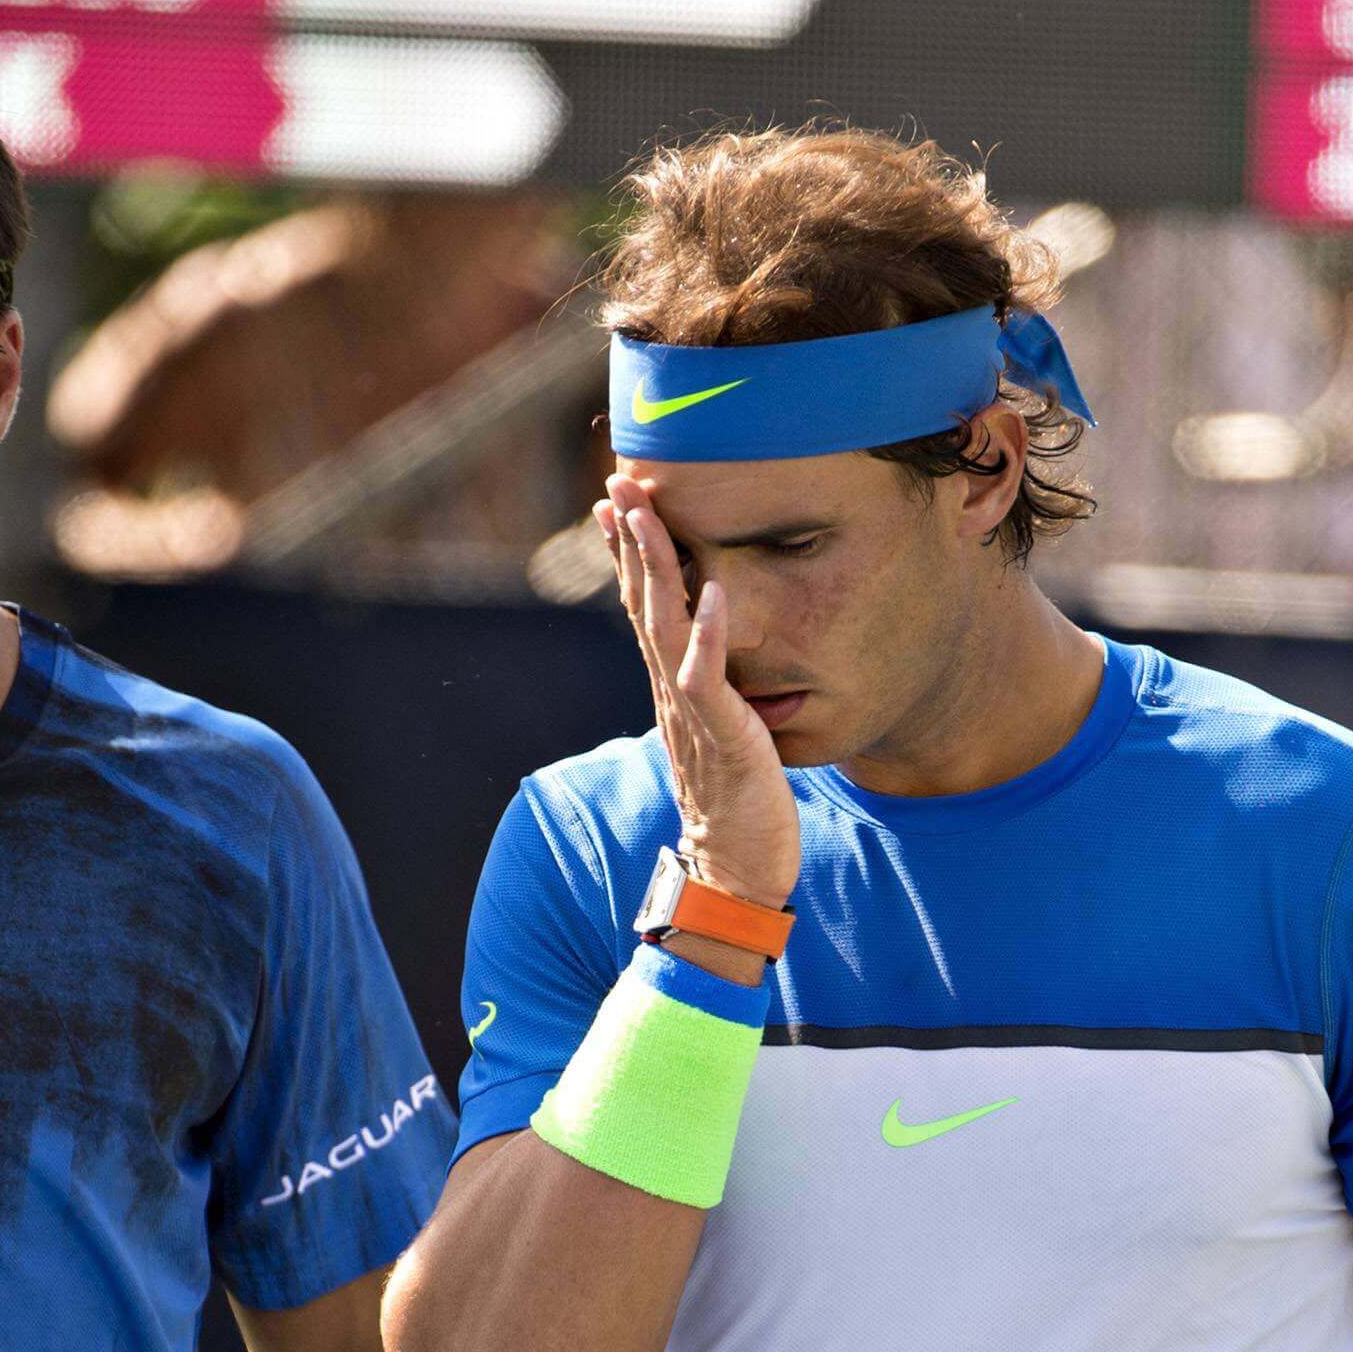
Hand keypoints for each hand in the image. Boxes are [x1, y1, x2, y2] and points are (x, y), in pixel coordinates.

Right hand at [598, 475, 798, 911]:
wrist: (735, 868)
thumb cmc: (737, 804)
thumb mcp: (721, 730)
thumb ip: (711, 691)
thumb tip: (711, 661)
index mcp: (671, 686)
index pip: (641, 606)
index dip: (628, 552)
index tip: (616, 501)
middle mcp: (670, 690)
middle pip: (641, 602)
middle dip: (630, 540)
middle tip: (616, 483)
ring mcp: (691, 711)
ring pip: (662, 626)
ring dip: (655, 568)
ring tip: (648, 515)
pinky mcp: (721, 735)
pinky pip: (707, 677)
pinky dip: (708, 632)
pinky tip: (715, 591)